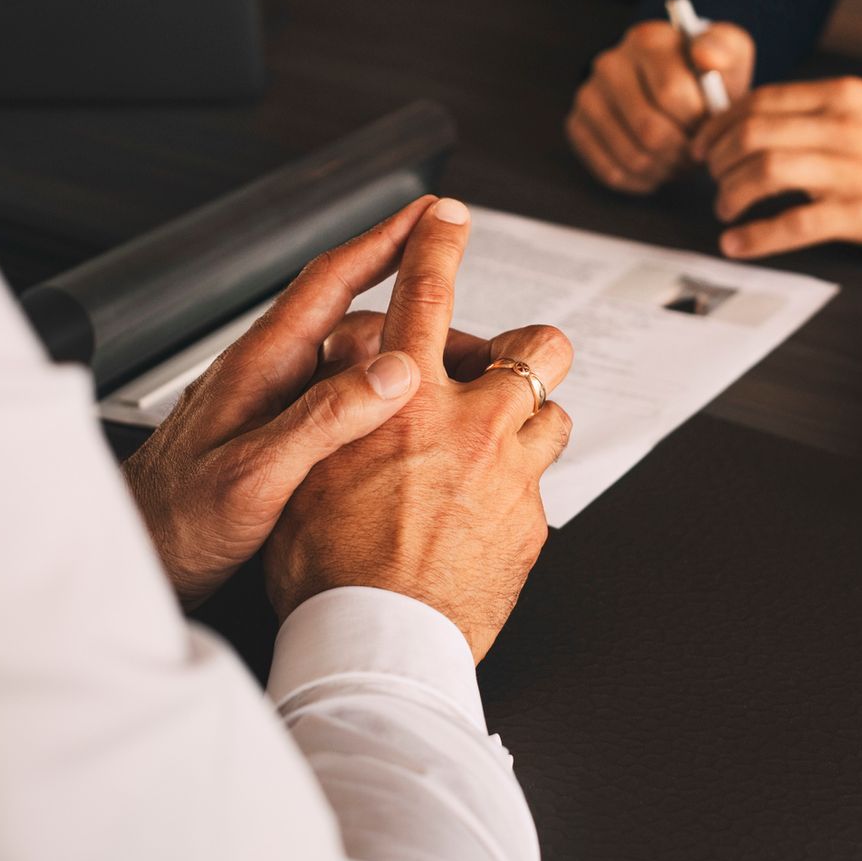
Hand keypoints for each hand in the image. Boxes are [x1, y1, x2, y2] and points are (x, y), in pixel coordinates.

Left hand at [123, 198, 438, 606]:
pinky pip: (343, 409)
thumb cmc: (173, 524)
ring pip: (353, 369)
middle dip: (420, 322)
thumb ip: (322, 420)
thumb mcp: (254, 474)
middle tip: (478, 346)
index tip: (428, 214)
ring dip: (407, 372)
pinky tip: (410, 436)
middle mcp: (266, 378)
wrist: (131, 565)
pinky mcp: (275, 442)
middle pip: (356, 326)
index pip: (329, 281)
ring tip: (457, 393)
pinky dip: (385, 409)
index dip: (383, 241)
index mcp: (258, 368)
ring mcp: (271, 409)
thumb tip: (393, 371)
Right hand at [266, 200, 574, 661]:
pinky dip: (516, 491)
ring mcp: (511, 472)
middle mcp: (471, 425)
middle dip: (525, 349)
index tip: (449, 217)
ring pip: (553, 415)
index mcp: (405, 400)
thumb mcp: (307, 468)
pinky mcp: (533, 521)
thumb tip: (343, 376)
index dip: (438, 242)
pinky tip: (482, 517)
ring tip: (493, 451)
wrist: (378, 643)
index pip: (426, 291)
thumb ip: (334, 410)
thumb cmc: (330, 568)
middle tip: (501, 370)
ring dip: (528, 425)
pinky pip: (539, 486)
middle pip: (537, 346)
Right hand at [567, 20, 754, 194]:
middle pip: (649, 130)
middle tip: (696, 155)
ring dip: (664, 170)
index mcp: (648, 39)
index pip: (671, 94)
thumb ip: (726, 50)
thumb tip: (706, 58)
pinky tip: (657, 170)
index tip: (710, 127)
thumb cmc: (706, 77)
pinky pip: (611, 172)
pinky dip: (641, 181)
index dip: (698, 123)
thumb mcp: (728, 55)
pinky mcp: (577, 126)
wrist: (672, 89)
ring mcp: (588, 96)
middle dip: (682, 152)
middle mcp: (610, 63)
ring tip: (680, 163)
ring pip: (632, 156)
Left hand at [691, 76, 861, 259]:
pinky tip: (738, 243)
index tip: (706, 146)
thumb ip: (815, 113)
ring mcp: (852, 171)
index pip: (761, 101)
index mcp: (842, 96)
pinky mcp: (860, 214)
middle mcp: (844, 127)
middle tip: (713, 179)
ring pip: (766, 172)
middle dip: (720, 160)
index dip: (721, 125)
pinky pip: (792, 224)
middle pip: (754, 134)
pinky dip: (756, 236)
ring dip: (732, 193)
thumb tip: (752, 124)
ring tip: (726, 209)